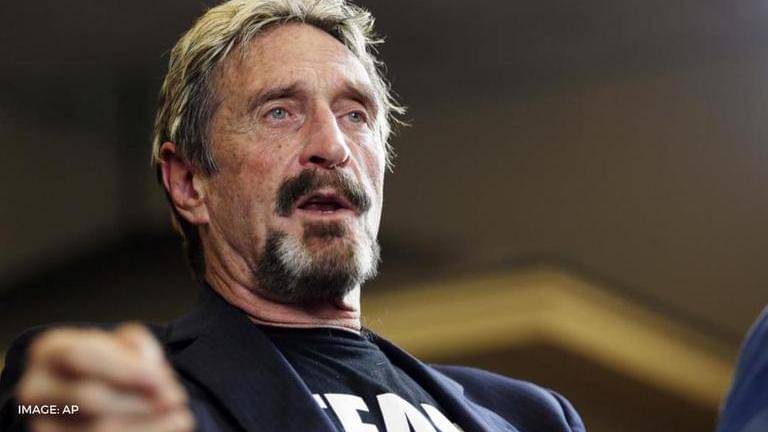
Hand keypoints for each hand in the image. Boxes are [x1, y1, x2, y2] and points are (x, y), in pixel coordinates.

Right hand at [16, 323, 193, 431]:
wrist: (103, 394)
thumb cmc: (114, 364)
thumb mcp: (124, 344)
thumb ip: (137, 347)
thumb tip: (153, 377)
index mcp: (49, 351)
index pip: (81, 356)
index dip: (125, 369)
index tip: (163, 380)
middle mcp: (36, 389)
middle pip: (90, 398)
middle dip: (141, 401)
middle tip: (178, 399)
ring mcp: (43, 424)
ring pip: (97, 429)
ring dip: (148, 425)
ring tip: (182, 418)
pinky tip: (168, 429)